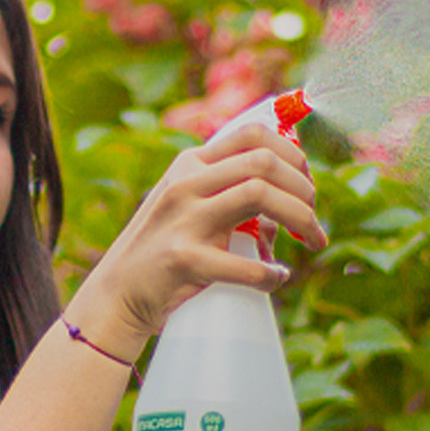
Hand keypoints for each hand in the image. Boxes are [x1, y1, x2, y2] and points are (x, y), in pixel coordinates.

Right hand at [66, 123, 325, 361]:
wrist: (116, 296)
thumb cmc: (163, 255)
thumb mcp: (190, 211)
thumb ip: (232, 199)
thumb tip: (291, 204)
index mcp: (190, 165)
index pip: (253, 134)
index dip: (293, 153)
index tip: (307, 183)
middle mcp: (186, 183)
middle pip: (264, 161)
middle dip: (304, 189)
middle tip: (313, 218)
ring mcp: (183, 219)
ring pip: (260, 193)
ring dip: (300, 217)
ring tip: (312, 240)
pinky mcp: (182, 259)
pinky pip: (244, 263)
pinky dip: (270, 273)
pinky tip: (277, 279)